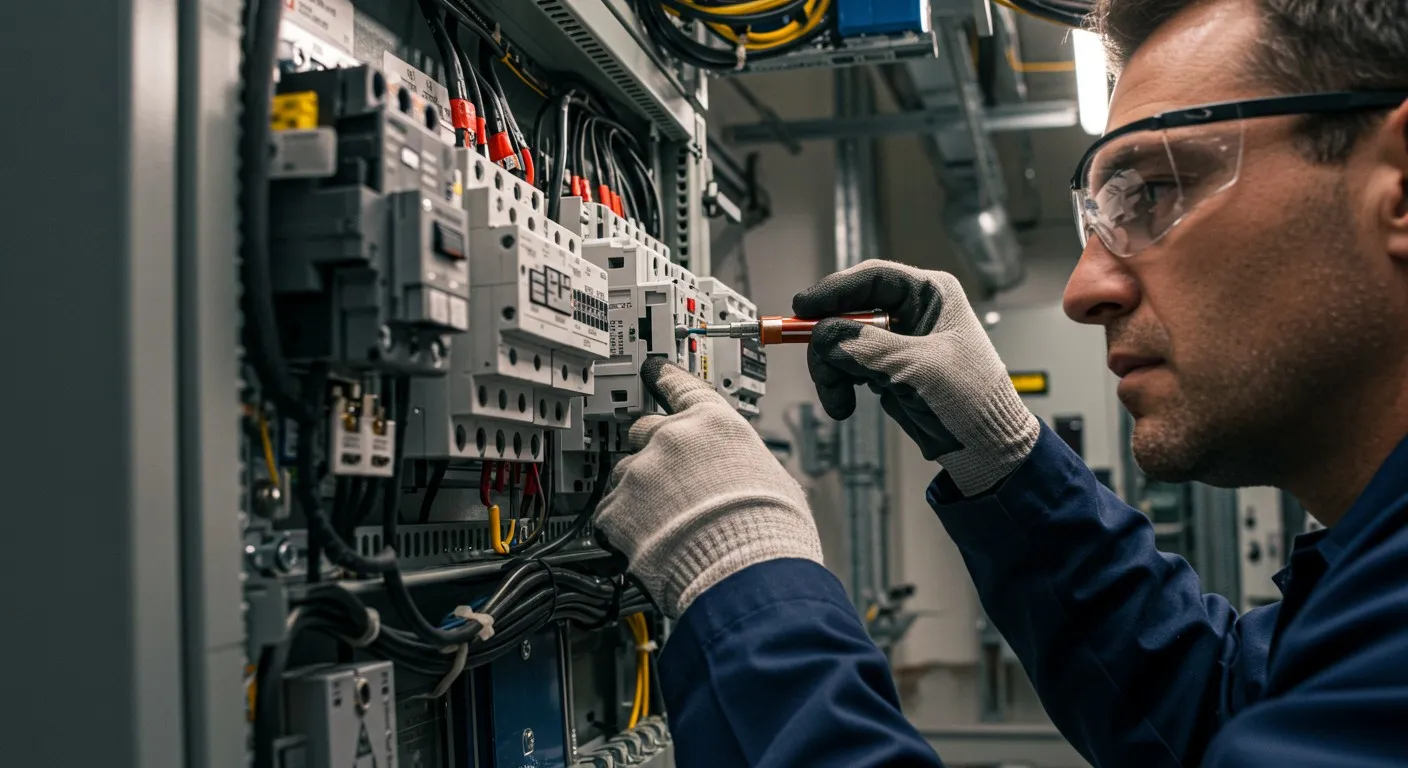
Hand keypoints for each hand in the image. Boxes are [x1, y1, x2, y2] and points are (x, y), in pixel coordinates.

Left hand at [594, 358, 823, 617]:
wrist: (746, 576)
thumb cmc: (771, 534)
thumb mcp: (773, 478)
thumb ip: (740, 461)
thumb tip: (737, 471)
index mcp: (715, 424)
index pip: (682, 386)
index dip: (664, 377)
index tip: (652, 370)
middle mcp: (673, 438)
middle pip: (644, 430)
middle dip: (652, 453)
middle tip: (670, 485)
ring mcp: (640, 472)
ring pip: (624, 474)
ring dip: (638, 495)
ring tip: (666, 527)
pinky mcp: (616, 509)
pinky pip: (608, 513)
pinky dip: (621, 528)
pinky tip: (648, 544)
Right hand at [793, 259, 1038, 495]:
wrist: (983, 447)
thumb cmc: (972, 399)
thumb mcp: (918, 368)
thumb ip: (868, 347)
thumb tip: (823, 336)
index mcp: (930, 294)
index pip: (872, 279)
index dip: (834, 290)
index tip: (802, 307)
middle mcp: (910, 311)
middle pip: (846, 311)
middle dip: (828, 343)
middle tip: (821, 368)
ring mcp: (894, 340)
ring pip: (839, 341)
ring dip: (830, 371)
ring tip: (838, 399)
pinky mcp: (883, 368)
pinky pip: (844, 366)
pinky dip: (836, 385)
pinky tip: (843, 405)